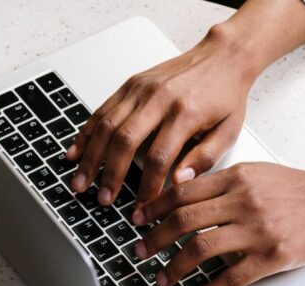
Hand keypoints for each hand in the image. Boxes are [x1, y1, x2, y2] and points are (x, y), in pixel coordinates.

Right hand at [66, 26, 255, 205]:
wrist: (222, 57)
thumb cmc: (225, 96)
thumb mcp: (228, 132)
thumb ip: (205, 159)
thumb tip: (179, 183)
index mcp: (185, 113)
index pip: (159, 158)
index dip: (146, 187)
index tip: (141, 209)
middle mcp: (159, 99)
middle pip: (125, 141)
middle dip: (109, 174)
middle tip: (102, 199)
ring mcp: (141, 89)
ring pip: (107, 125)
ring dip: (90, 157)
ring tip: (80, 182)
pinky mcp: (131, 84)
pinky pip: (102, 110)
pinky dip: (86, 133)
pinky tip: (76, 152)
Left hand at [129, 148, 304, 285]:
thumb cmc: (298, 190)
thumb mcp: (257, 173)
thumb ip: (222, 182)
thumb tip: (182, 195)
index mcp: (236, 177)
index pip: (182, 192)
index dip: (153, 207)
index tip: (137, 220)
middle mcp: (244, 200)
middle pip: (183, 221)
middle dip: (154, 239)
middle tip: (139, 252)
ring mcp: (259, 230)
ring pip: (200, 249)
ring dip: (173, 268)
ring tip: (161, 280)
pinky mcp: (274, 256)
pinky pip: (230, 278)